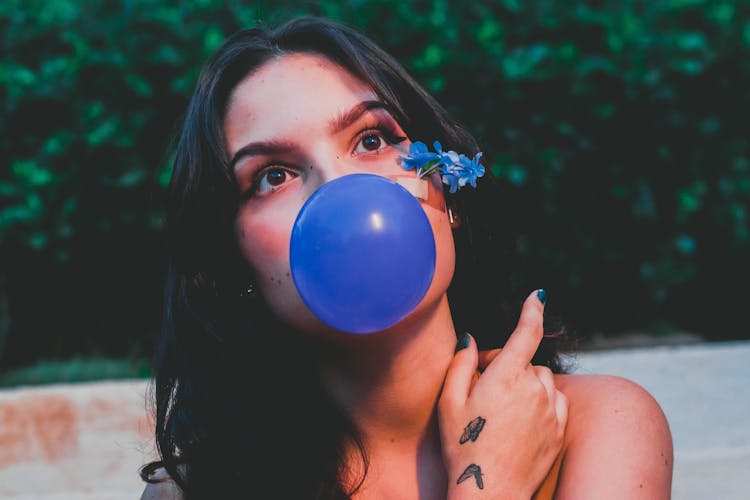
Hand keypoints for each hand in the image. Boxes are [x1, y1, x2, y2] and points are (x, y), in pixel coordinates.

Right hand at [438, 290, 567, 498]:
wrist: (490, 492)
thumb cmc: (463, 446)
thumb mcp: (449, 402)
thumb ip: (461, 363)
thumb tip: (471, 339)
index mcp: (506, 376)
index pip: (526, 332)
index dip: (533, 309)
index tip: (539, 295)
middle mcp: (535, 389)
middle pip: (528, 361)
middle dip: (510, 365)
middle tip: (485, 384)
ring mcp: (551, 411)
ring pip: (544, 381)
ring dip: (528, 383)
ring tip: (503, 405)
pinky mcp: (559, 431)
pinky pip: (557, 402)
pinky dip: (543, 401)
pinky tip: (522, 418)